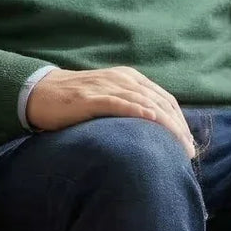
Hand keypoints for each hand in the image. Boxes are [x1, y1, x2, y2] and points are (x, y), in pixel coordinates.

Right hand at [26, 67, 195, 158]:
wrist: (40, 92)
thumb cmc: (77, 102)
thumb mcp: (110, 100)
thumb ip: (132, 109)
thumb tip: (154, 133)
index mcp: (131, 79)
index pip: (165, 100)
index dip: (181, 122)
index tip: (190, 143)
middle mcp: (123, 79)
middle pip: (160, 102)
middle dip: (178, 127)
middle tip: (190, 151)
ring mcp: (107, 86)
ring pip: (145, 102)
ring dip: (165, 124)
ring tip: (179, 144)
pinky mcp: (91, 97)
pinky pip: (119, 102)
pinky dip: (137, 110)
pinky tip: (151, 120)